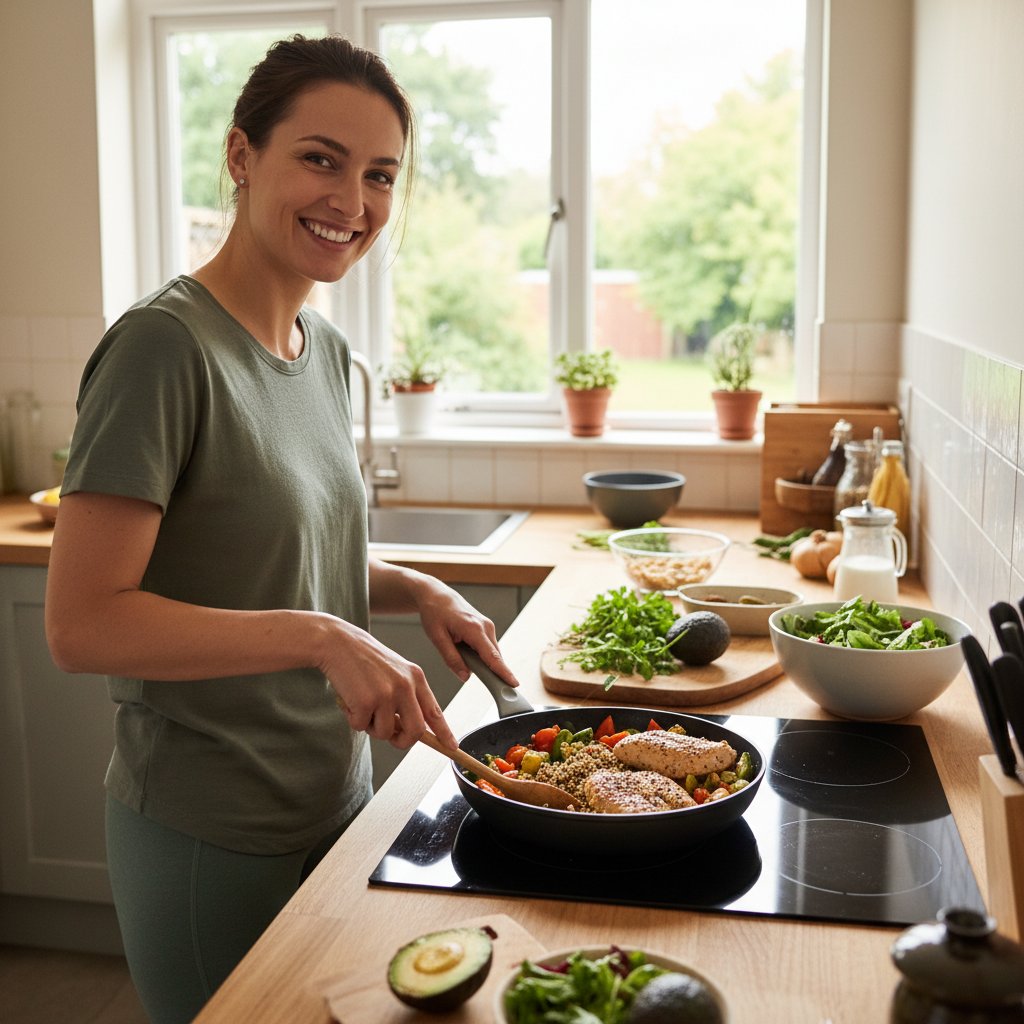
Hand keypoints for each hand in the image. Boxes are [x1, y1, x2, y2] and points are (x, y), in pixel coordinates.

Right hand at [319, 623, 458, 750]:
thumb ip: (405, 696)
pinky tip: (349, 699)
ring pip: (384, 733)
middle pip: (415, 731)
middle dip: (402, 741)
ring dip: (370, 727)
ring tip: (361, 704)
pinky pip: (360, 727)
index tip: (452, 747)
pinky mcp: (367, 701)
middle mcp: (405, 686)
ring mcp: (387, 694)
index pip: (434, 712)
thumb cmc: (363, 658)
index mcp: (416, 677)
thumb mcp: (394, 671)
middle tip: (391, 737)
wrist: (338, 642)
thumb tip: (408, 728)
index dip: (444, 733)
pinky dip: (352, 719)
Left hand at [411, 580, 521, 692]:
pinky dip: (481, 655)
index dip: (503, 672)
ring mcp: (488, 626)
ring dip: (482, 662)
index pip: (491, 656)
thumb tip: (465, 677)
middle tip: (481, 681)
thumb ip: (451, 658)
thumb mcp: (437, 638)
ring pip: (491, 653)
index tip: (514, 684)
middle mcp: (486, 627)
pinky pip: (487, 648)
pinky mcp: (486, 628)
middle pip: (494, 657)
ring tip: (459, 652)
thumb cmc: (435, 613)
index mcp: (474, 629)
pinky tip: (464, 649)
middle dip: (491, 673)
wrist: (437, 595)